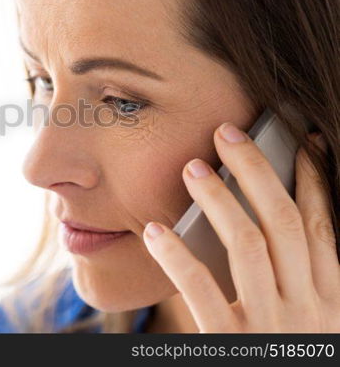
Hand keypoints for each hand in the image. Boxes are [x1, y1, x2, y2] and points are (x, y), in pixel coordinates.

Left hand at [142, 122, 339, 331]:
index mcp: (331, 298)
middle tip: (228, 133)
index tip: (301, 140)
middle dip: (258, 172)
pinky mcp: (234, 345)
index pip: (321, 226)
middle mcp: (309, 306)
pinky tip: (155, 232)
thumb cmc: (290, 356)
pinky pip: (203, 293)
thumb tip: (265, 226)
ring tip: (194, 168)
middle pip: (283, 223)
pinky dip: (178, 258)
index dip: (313, 179)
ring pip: (249, 246)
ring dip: (220, 201)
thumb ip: (295, 279)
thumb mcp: (310, 323)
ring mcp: (273, 326)